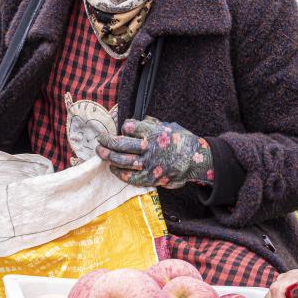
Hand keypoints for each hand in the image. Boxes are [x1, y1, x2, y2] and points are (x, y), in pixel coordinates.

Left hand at [96, 116, 214, 188]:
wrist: (197, 161)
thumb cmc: (183, 141)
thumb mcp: (170, 126)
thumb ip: (153, 123)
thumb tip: (140, 120)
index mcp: (154, 132)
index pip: (130, 127)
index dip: (124, 126)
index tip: (123, 127)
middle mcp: (149, 148)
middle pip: (121, 144)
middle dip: (107, 141)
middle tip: (100, 139)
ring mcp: (149, 164)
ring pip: (122, 160)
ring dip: (109, 156)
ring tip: (101, 152)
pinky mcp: (151, 177)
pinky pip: (131, 177)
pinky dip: (120, 173)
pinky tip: (113, 168)